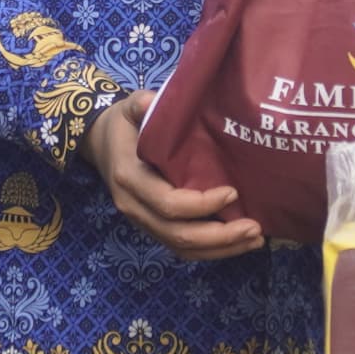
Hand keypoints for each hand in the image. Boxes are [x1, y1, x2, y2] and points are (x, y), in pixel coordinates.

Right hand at [87, 91, 262, 262]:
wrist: (100, 143)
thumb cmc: (124, 124)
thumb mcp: (130, 107)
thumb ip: (141, 104)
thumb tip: (153, 102)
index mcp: (130, 178)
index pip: (168, 203)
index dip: (202, 204)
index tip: (232, 192)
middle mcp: (133, 206)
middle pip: (178, 234)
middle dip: (219, 236)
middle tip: (254, 228)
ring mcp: (141, 221)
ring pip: (180, 247)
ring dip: (220, 249)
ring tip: (254, 239)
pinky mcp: (151, 228)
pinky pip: (180, 248)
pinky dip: (210, 251)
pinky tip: (237, 243)